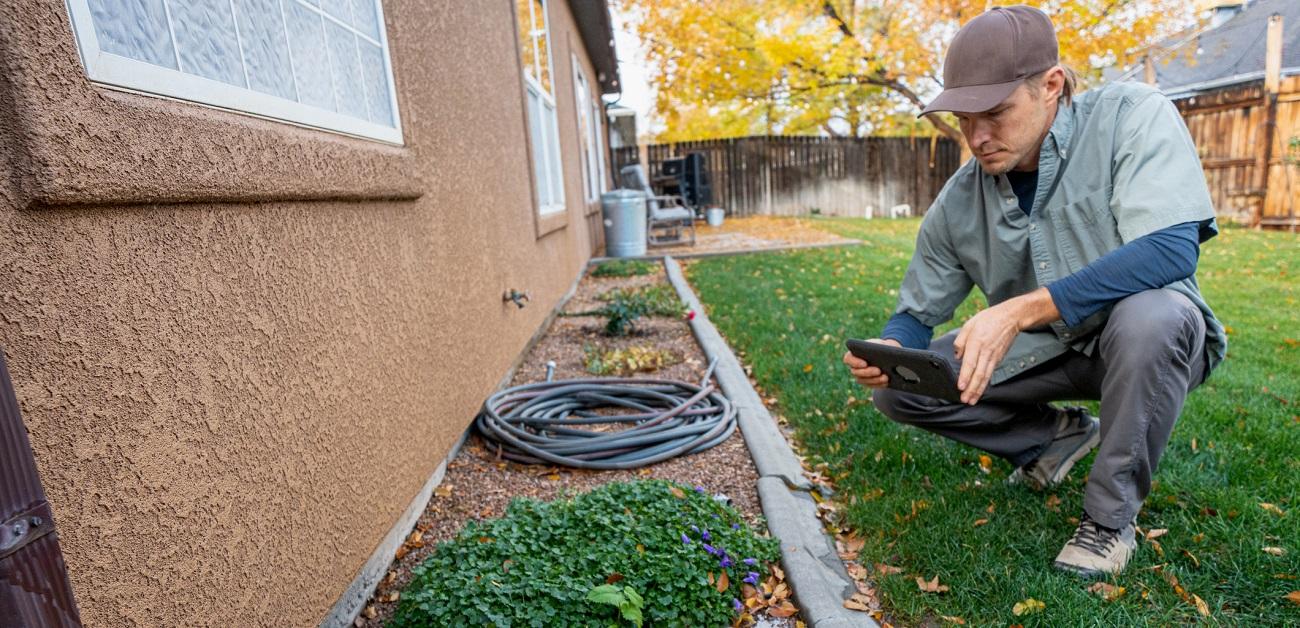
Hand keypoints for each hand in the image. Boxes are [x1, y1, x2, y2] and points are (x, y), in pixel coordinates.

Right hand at [843, 338, 901, 388]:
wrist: (886, 354)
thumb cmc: (880, 346)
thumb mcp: (878, 343)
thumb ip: (875, 347)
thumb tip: (880, 352)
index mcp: (853, 354)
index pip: (848, 359)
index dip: (855, 362)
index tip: (865, 363)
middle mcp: (854, 367)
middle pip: (856, 372)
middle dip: (868, 372)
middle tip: (878, 370)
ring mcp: (860, 376)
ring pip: (863, 380)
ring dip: (875, 380)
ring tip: (885, 377)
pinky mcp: (868, 383)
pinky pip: (872, 385)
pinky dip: (879, 384)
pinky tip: (887, 382)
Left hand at [954, 288, 1060, 404]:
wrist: (1010, 318)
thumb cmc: (989, 319)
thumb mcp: (969, 325)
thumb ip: (960, 341)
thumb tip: (957, 356)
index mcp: (976, 343)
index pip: (970, 363)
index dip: (965, 377)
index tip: (960, 387)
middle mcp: (986, 352)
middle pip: (979, 374)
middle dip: (971, 389)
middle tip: (965, 400)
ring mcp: (994, 357)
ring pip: (986, 377)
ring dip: (978, 390)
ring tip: (972, 400)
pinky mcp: (998, 359)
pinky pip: (990, 374)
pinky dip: (984, 384)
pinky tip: (979, 390)